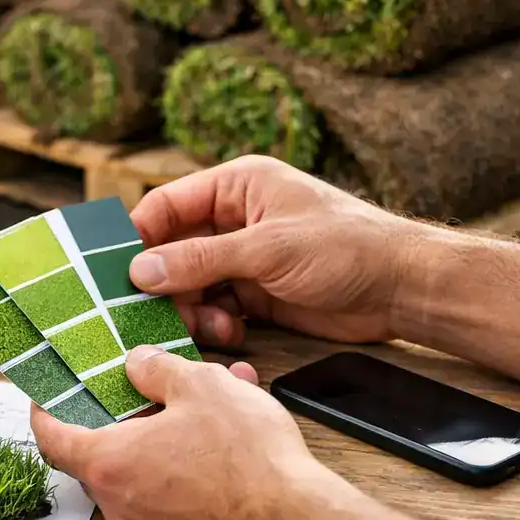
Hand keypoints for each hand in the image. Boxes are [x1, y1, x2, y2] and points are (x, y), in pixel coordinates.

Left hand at [34, 344, 443, 519]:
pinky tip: (225, 425)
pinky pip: (167, 485)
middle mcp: (118, 502)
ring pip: (141, 463)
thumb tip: (138, 365)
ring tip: (207, 391)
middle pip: (98, 449)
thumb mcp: (200, 386)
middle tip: (141, 380)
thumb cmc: (246, 461)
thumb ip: (157, 369)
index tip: (47, 392)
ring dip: (165, 426)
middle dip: (123, 409)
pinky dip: (184, 453)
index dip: (45, 409)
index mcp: (107, 462)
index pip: (50, 436)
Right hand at [127, 155, 428, 348]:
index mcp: (236, 187)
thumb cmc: (347, 247)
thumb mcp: (267, 249)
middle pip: (173, 251)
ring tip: (213, 326)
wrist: (404, 289)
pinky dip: (214, 323)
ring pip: (191, 285)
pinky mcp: (257, 293)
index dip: (138, 237)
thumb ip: (201, 259)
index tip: (116, 271)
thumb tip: (141, 270)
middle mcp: (234, 219)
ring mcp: (244, 258)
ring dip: (192, 309)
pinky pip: (215, 307)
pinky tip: (232, 333)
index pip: (167, 206)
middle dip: (166, 283)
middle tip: (154, 313)